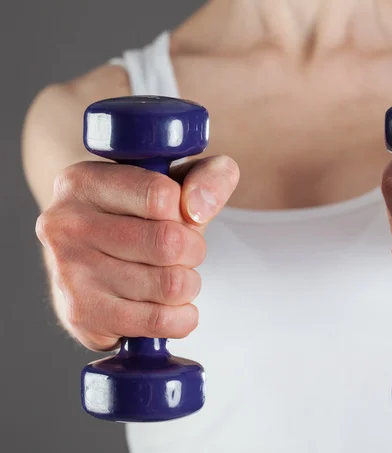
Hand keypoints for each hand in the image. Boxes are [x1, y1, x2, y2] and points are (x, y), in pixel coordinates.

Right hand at [36, 155, 238, 350]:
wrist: (99, 263)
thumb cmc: (143, 217)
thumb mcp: (180, 181)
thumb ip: (208, 178)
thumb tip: (197, 208)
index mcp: (83, 182)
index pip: (161, 196)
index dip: (187, 211)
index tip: (179, 216)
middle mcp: (65, 225)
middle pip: (169, 243)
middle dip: (193, 249)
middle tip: (183, 251)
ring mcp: (69, 274)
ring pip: (170, 285)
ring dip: (188, 284)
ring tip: (171, 276)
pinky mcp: (83, 317)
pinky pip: (160, 321)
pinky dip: (182, 317)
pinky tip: (170, 306)